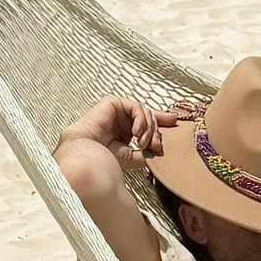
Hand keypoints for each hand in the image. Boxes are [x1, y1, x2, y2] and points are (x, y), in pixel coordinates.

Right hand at [61, 96, 199, 158]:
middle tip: (157, 146)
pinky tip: (136, 133)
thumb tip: (160, 152)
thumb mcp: (130, 158)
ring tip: (142, 143)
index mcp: (125, 132)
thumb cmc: (102, 158)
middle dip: (156, 133)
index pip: (147, 124)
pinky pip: (136, 107)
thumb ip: (145, 154)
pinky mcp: (113, 103)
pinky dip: (140, 120)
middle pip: (149, 119)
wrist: (86, 153)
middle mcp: (122, 121)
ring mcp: (118, 111)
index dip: (161, 122)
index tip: (174, 123)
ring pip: (145, 113)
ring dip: (148, 129)